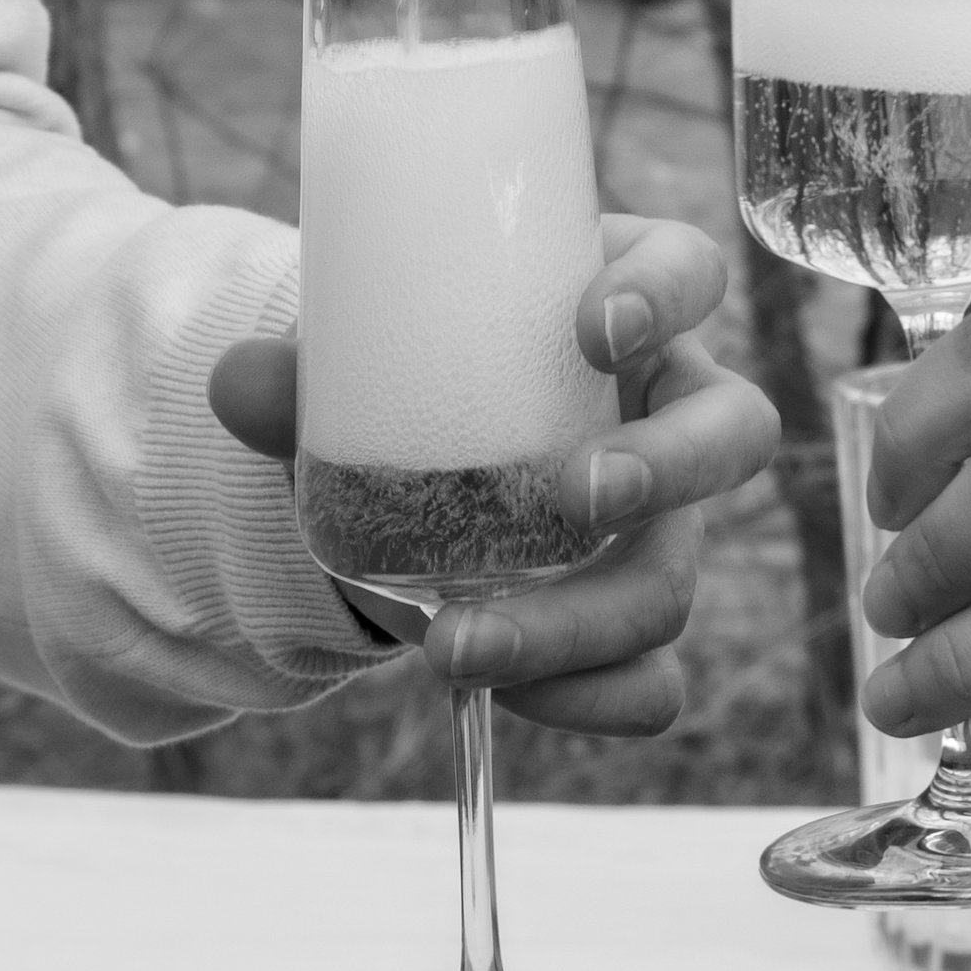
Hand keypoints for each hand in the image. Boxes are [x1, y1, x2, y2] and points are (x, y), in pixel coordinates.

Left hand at [209, 214, 778, 735]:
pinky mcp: (628, 618)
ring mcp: (661, 525)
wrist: (396, 476)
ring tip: (462, 644)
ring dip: (584, 622)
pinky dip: (587, 699)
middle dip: (670, 468)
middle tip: (579, 493)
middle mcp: (667, 412)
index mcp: (622, 306)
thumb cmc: (410, 377)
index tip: (594, 327)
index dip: (665, 295)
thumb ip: (303, 373)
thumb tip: (237, 383)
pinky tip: (506, 695)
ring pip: (677, 578)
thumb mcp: (366, 360)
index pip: (690, 271)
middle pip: (733, 433)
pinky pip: (651, 678)